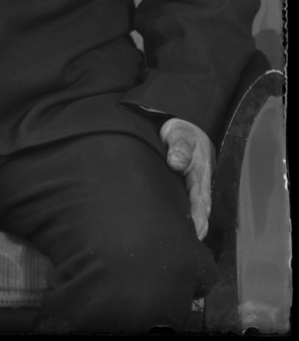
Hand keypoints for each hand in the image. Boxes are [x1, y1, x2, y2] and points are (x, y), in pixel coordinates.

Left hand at [160, 117, 215, 240]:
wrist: (184, 129)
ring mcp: (195, 188)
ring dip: (193, 227)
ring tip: (184, 246)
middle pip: (201, 212)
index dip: (197, 218)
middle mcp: (200, 184)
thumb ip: (179, 148)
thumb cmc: (182, 133)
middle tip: (187, 247)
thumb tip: (175, 163)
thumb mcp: (180, 135)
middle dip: (197, 229)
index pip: (200, 201)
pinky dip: (188, 220)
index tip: (194, 232)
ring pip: (196, 212)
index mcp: (200, 174)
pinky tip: (180, 232)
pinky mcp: (188, 189)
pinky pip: (190, 207)